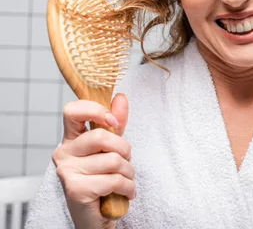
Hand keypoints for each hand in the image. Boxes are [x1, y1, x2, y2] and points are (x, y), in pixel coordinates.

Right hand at [52, 94, 134, 228]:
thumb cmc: (103, 179)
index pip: (72, 110)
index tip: (114, 123)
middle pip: (101, 136)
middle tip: (125, 163)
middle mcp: (63, 153)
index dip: (96, 111)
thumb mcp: (111, 147)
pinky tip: (124, 193)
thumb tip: (120, 97)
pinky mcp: (76, 189)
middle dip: (125, 150)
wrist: (97, 216)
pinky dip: (128, 187)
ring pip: (113, 160)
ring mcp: (67, 171)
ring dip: (128, 173)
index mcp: (71, 138)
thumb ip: (115, 124)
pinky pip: (114, 180)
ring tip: (124, 181)